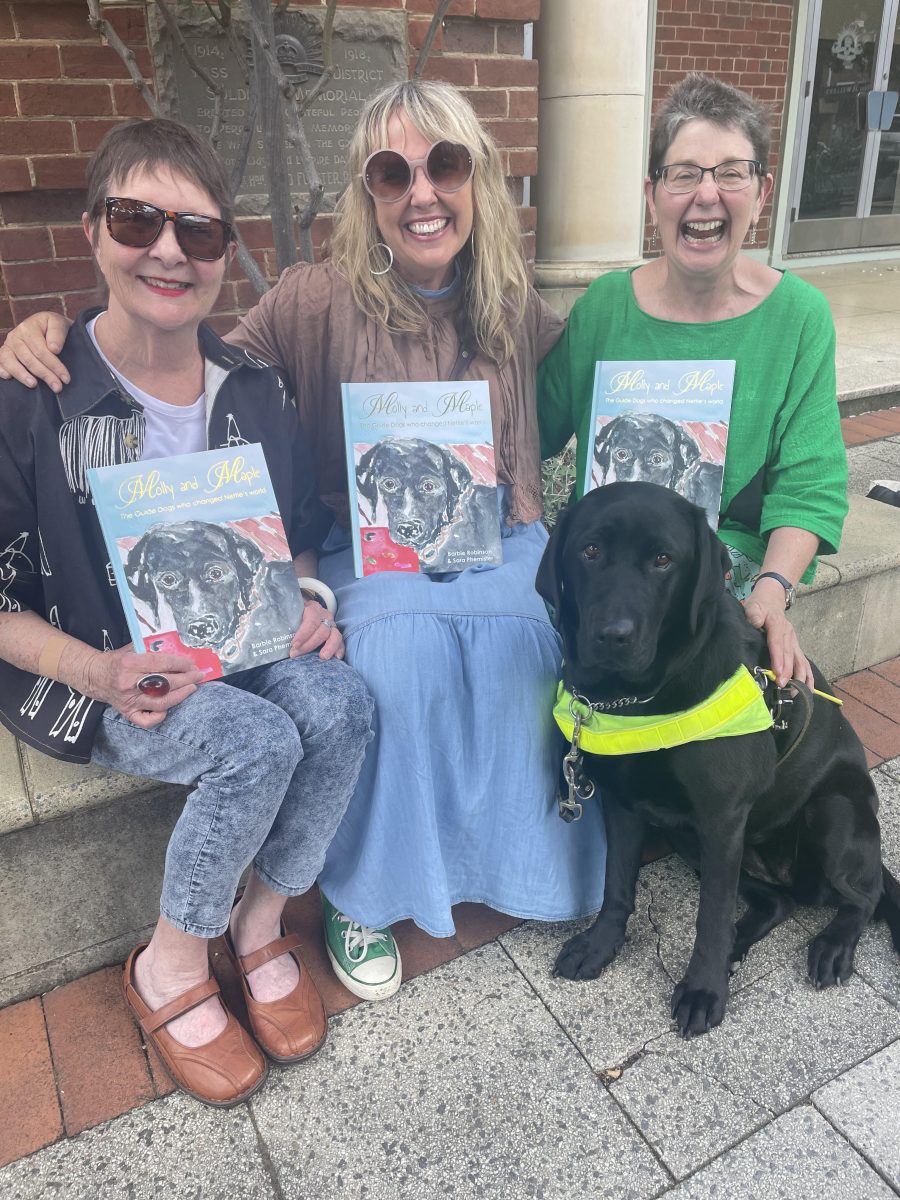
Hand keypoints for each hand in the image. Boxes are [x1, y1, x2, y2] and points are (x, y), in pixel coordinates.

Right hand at [0, 312, 70, 391]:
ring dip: (22, 375)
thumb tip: (54, 349)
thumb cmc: (52, 326)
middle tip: (57, 388)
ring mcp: (8, 346)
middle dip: (45, 375)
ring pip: (11, 362)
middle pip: (29, 359)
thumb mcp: (59, 323)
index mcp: (28, 327)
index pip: (41, 350)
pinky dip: (1, 370)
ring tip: (34, 385)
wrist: (45, 325)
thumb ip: (58, 333)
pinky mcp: (3, 354)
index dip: (54, 366)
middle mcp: (15, 336)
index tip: (66, 378)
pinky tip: (9, 378)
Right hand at [84, 646, 205, 728]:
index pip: (162, 663)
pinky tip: (168, 708)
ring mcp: (128, 700)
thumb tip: (180, 653)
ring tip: (192, 688)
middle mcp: (129, 683)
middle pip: (165, 683)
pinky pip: (146, 721)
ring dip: (180, 696)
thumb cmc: (118, 660)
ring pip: (160, 703)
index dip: (181, 664)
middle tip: (199, 675)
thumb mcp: (132, 648)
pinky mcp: (127, 712)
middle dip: (186, 679)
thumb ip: (153, 650)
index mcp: (130, 663)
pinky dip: (159, 716)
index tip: (193, 664)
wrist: (94, 675)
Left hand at [290, 599, 343, 660]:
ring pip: (335, 635)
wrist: (305, 608)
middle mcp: (325, 616)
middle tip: (295, 654)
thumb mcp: (290, 611)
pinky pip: (341, 642)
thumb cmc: (295, 613)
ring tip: (322, 657)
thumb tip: (272, 629)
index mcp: (313, 608)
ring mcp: (332, 625)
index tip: (293, 644)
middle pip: (322, 631)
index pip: (311, 620)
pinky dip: (340, 649)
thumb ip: (284, 618)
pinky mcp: (336, 634)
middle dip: (308, 645)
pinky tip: (337, 657)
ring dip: (329, 647)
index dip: (303, 633)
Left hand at [742, 579, 812, 688]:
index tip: (778, 673)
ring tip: (797, 692)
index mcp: (778, 626)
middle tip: (783, 686)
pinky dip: (807, 675)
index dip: (778, 660)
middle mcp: (789, 635)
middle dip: (788, 672)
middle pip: (789, 655)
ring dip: (800, 677)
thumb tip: (756, 621)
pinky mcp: (795, 646)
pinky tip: (809, 689)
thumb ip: (754, 614)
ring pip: (800, 660)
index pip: (777, 644)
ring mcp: (794, 641)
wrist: (771, 598)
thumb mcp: (753, 606)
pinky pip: (803, 662)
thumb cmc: (760, 605)